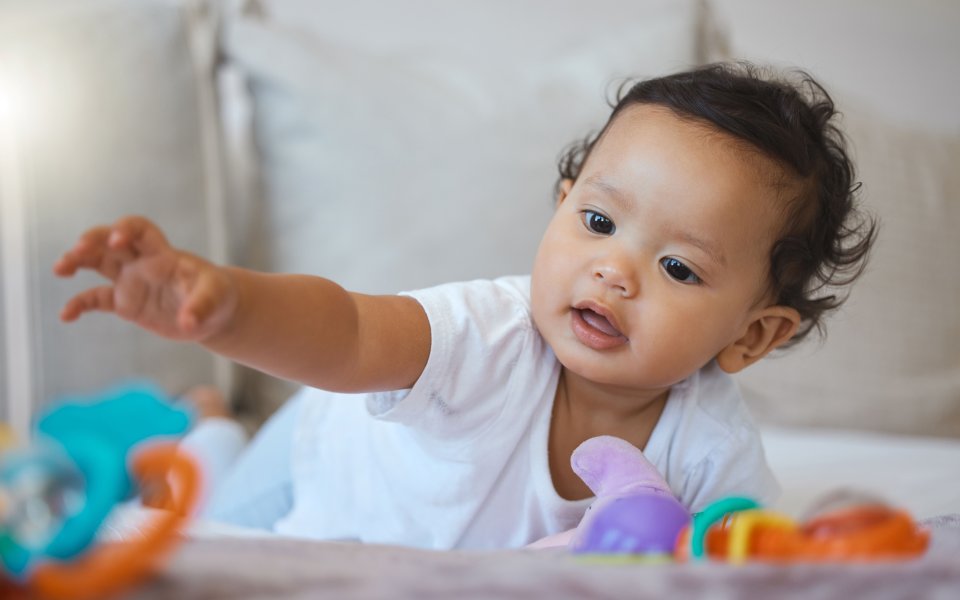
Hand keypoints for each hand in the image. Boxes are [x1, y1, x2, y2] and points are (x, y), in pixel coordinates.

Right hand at [53, 216, 236, 341]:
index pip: (139, 229)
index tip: (116, 240)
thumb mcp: (216, 299)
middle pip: (109, 242)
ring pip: (97, 263)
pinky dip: (79, 304)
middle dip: (92, 241)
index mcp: (162, 254)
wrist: (215, 313)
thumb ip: (201, 308)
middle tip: (77, 251)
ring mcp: (131, 281)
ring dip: (76, 261)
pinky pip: (96, 299)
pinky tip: (66, 316)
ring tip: (60, 270)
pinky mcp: (126, 303)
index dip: (125, 229)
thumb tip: (188, 323)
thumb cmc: (218, 297)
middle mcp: (142, 262)